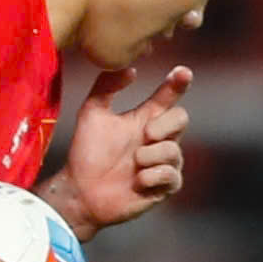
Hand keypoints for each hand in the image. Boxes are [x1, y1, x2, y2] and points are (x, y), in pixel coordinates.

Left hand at [46, 65, 192, 237]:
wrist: (80, 191)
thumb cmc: (86, 154)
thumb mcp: (92, 114)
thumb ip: (106, 86)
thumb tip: (131, 69)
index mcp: (145, 119)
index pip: (168, 97)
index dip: (178, 83)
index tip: (182, 72)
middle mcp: (157, 139)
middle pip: (182, 119)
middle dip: (166, 124)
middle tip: (146, 133)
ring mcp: (162, 163)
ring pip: (174, 150)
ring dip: (151, 154)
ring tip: (133, 162)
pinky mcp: (163, 187)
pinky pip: (172, 176)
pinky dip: (153, 175)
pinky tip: (137, 180)